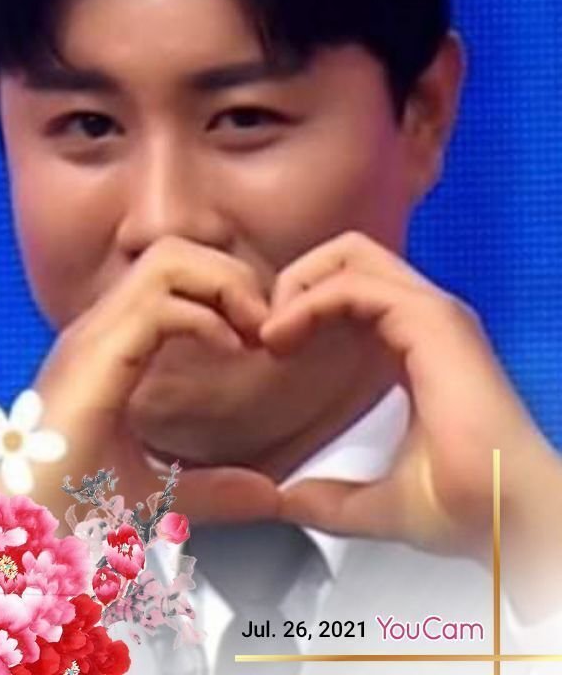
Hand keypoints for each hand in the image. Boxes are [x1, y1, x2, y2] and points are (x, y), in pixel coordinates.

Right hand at [22, 235, 279, 529]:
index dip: (222, 290)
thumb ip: (212, 489)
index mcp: (108, 346)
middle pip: (173, 250)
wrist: (16, 532)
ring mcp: (94, 336)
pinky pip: (160, 303)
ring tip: (251, 330)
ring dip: (222, 284)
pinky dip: (206, 317)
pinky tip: (229, 351)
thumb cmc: (66, 512)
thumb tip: (268, 493)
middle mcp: (99, 328)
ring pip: (167, 259)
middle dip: (230, 274)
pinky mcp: (96, 356)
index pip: (168, 274)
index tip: (257, 337)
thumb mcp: (156, 493)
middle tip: (263, 325)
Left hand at [260, 231, 561, 616]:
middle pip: (348, 256)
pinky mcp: (430, 319)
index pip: (352, 290)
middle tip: (268, 334)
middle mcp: (427, 318)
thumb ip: (330, 497)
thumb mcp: (379, 502)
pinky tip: (283, 338)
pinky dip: (308, 302)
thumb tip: (287, 500)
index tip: (273, 352)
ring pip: (349, 255)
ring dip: (298, 287)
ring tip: (271, 335)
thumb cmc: (468, 508)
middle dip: (297, 281)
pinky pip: (352, 284)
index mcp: (417, 345)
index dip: (305, 307)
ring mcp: (432, 313)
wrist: (509, 521)